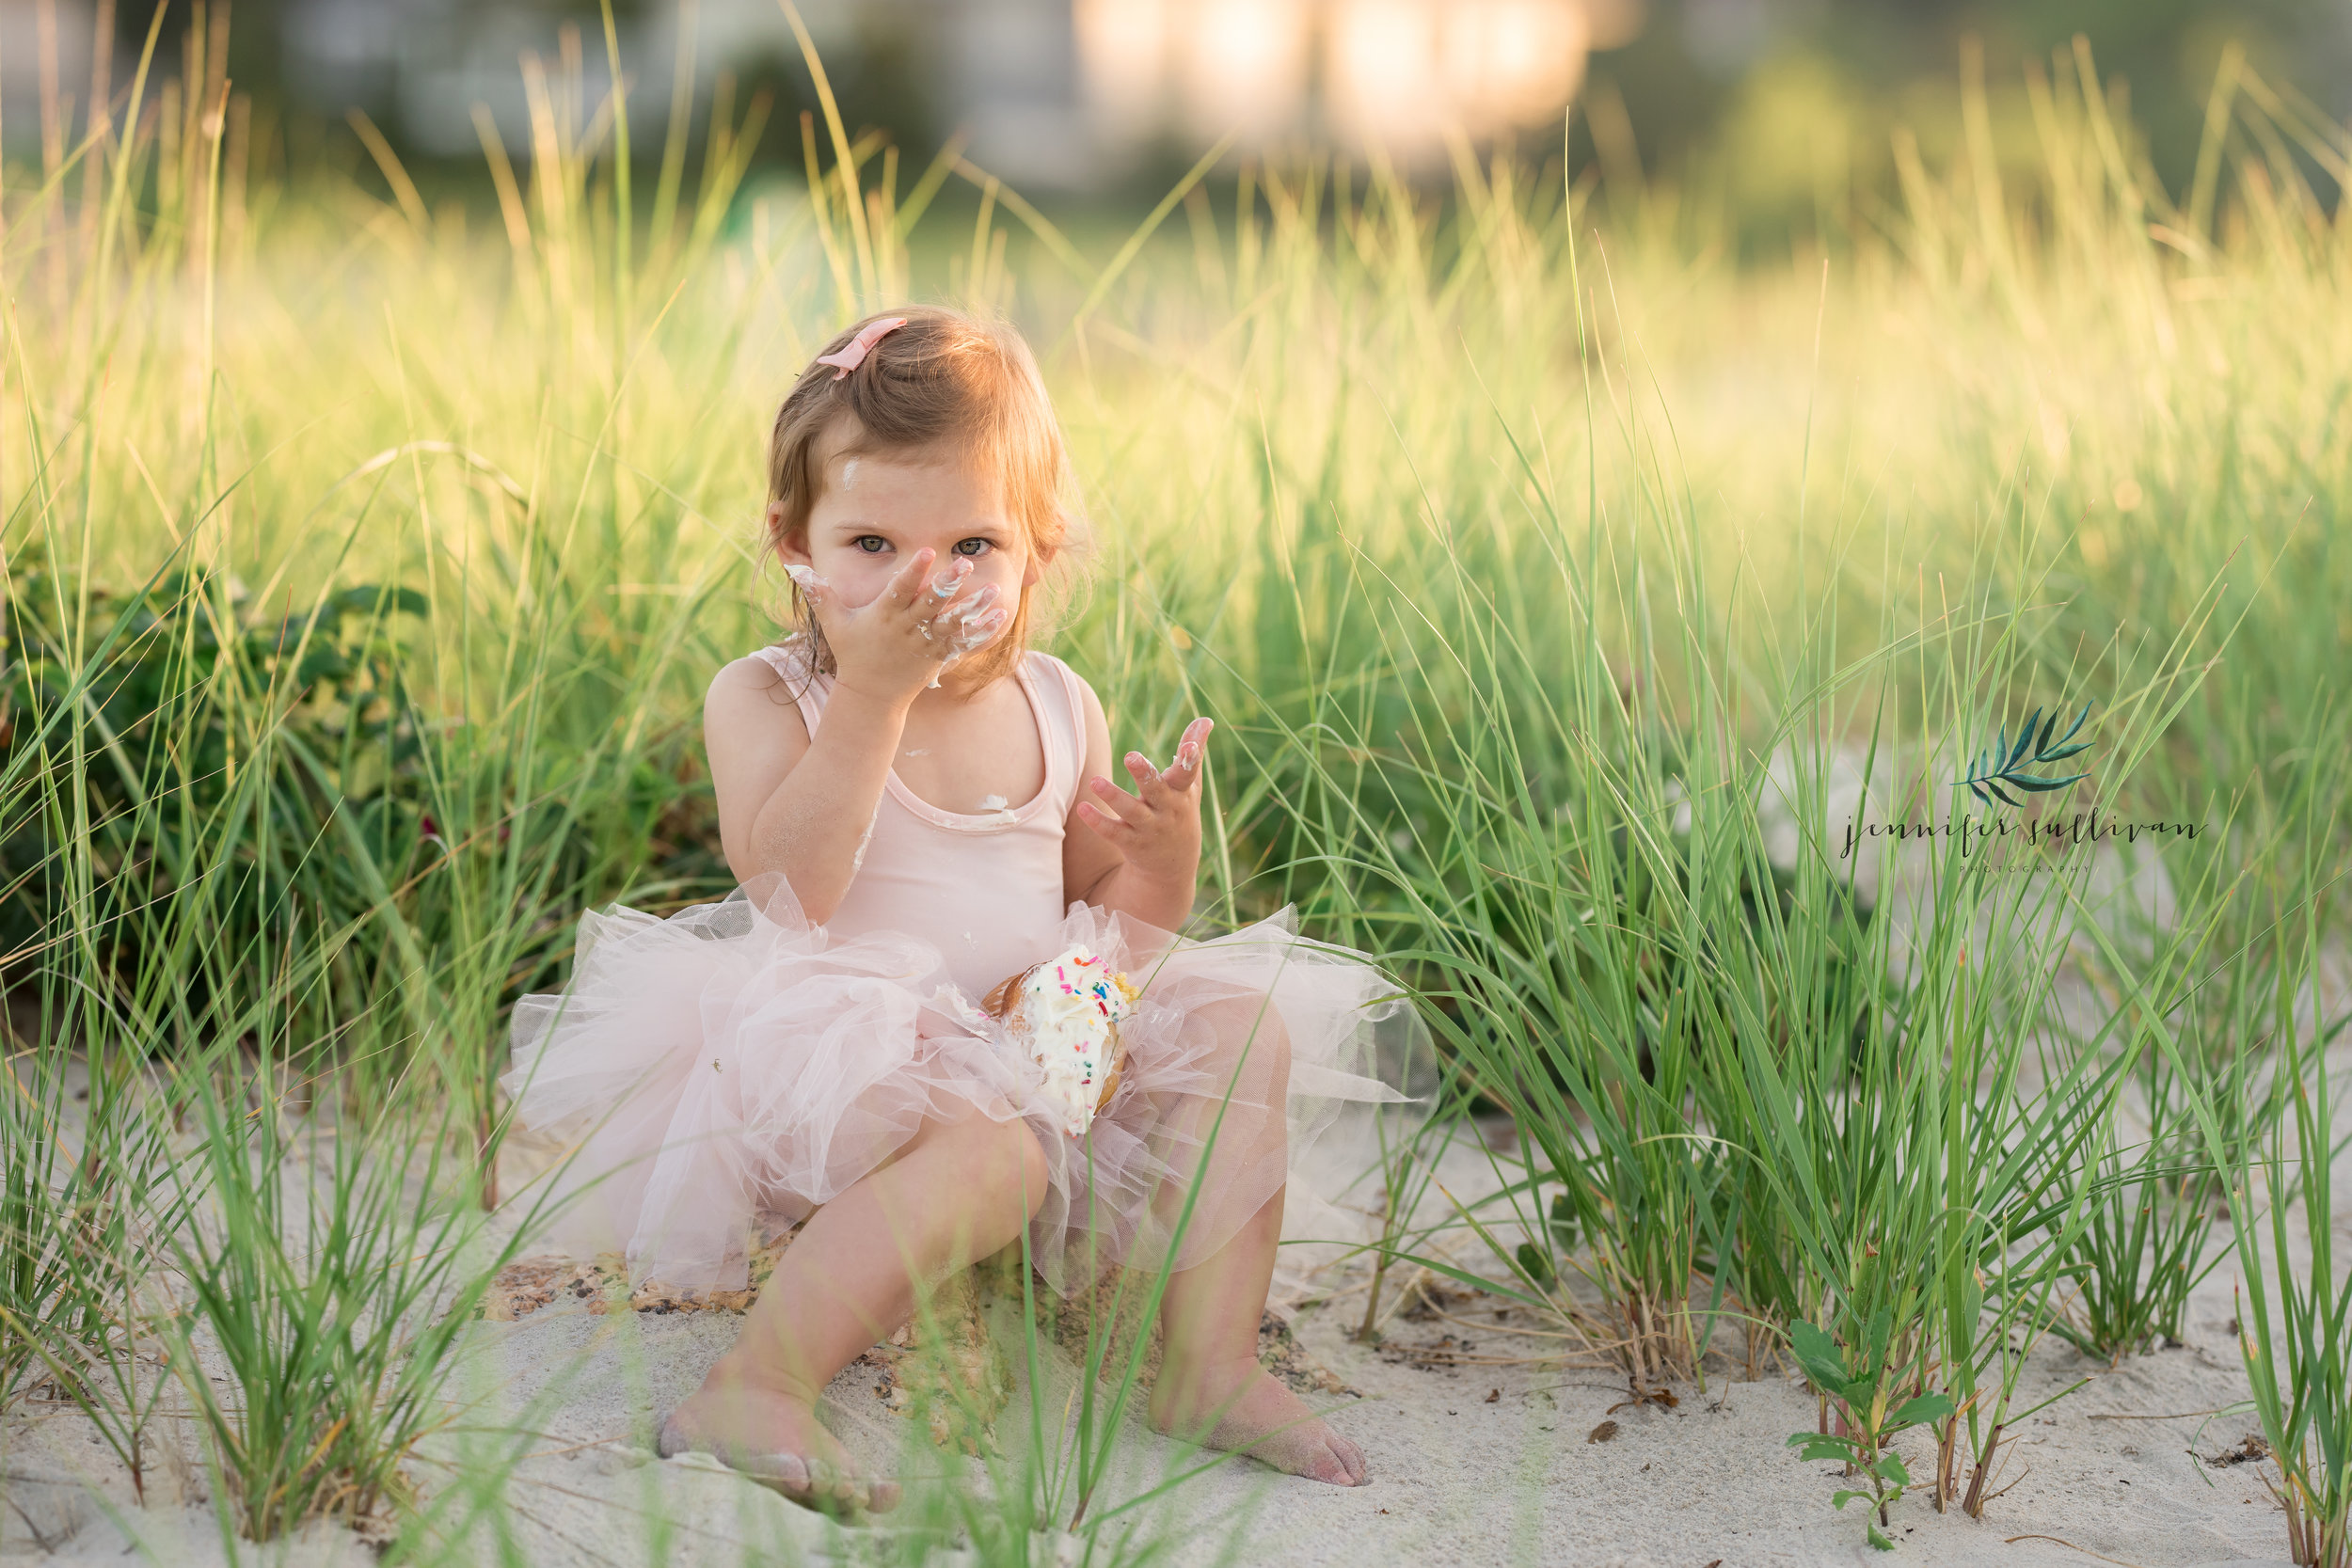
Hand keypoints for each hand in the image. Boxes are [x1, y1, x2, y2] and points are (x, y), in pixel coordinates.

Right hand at [800, 549, 1007, 705]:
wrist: (871, 696)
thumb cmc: (853, 653)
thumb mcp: (834, 625)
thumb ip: (820, 595)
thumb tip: (796, 570)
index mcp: (883, 617)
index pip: (899, 591)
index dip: (912, 572)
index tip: (925, 552)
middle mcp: (906, 630)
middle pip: (930, 605)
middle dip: (947, 585)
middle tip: (964, 564)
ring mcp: (924, 645)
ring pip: (952, 624)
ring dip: (973, 608)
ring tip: (993, 589)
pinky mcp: (938, 657)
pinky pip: (963, 643)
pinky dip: (981, 632)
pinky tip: (999, 616)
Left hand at [1076, 718, 1212, 888]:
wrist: (1173, 867)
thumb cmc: (1180, 812)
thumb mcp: (1190, 786)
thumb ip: (1194, 754)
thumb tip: (1205, 719)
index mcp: (1181, 793)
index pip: (1188, 773)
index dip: (1190, 758)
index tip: (1189, 745)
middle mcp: (1167, 810)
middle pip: (1156, 790)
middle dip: (1144, 774)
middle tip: (1130, 756)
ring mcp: (1149, 828)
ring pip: (1131, 812)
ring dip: (1114, 796)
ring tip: (1095, 781)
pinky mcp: (1131, 843)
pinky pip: (1113, 832)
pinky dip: (1098, 821)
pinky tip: (1083, 808)